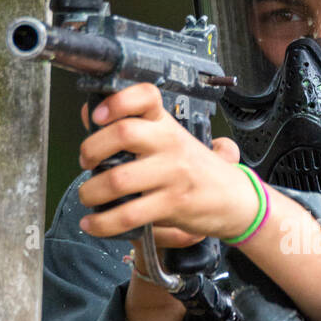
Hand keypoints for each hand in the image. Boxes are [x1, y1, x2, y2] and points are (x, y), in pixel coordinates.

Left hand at [77, 83, 258, 242]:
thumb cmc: (196, 169)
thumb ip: (134, 127)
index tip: (97, 116)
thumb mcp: (170, 141)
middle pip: (123, 133)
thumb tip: (89, 114)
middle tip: (86, 163)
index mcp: (167, 124)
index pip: (146, 96)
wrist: (234, 199)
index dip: (117, 102)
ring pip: (118, 179)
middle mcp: (170, 143)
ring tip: (88, 196)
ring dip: (91, 192)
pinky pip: (128, 214)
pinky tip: (93, 224)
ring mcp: (173, 174)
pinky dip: (102, 223)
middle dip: (91, 150)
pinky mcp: (172, 204)